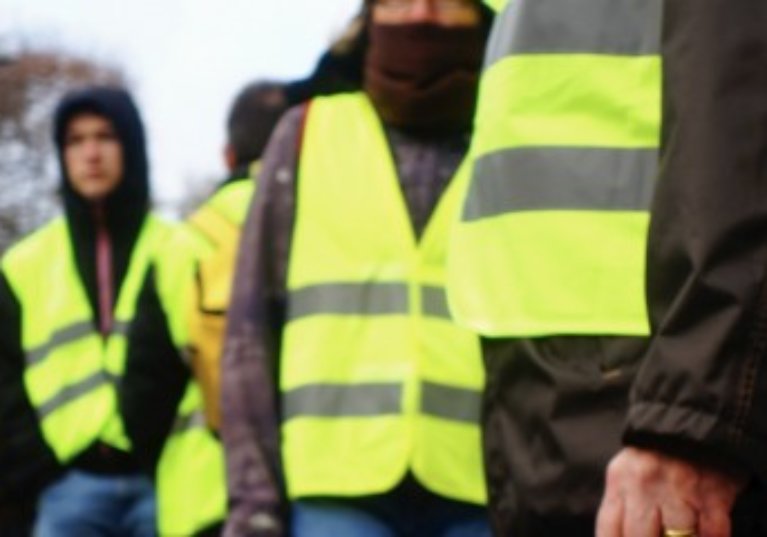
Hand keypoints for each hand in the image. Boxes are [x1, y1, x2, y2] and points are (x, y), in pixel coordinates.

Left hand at [596, 447, 745, 536]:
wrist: (692, 418)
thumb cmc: (655, 455)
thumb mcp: (626, 473)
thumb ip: (623, 507)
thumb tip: (620, 535)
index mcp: (620, 482)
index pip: (609, 530)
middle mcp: (645, 486)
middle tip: (655, 536)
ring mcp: (679, 489)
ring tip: (679, 533)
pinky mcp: (712, 493)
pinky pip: (712, 533)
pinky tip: (703, 533)